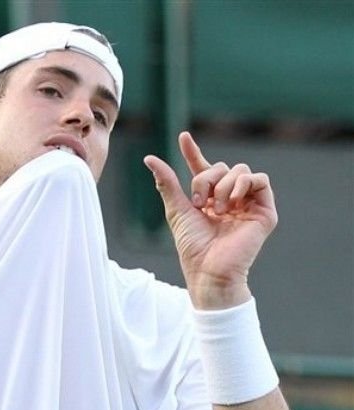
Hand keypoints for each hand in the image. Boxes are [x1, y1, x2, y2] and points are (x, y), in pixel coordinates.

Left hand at [144, 132, 277, 309]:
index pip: (204, 168)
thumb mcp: (176, 209)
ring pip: (240, 170)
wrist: (209, 268)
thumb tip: (149, 158)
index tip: (183, 137)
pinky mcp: (264, 211)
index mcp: (209, 199)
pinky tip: (231, 201)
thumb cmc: (192, 245)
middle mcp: (230, 199)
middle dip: (206, 179)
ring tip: (216, 208)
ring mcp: (248, 204)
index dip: (193, 152)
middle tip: (199, 203)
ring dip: (224, 185)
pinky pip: (261, 180)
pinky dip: (244, 183)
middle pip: (222, 167)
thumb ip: (167, 182)